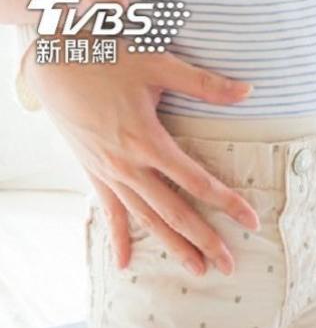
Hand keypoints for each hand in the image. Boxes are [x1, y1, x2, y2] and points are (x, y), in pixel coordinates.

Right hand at [24, 36, 258, 275]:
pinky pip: (109, 212)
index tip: (252, 222)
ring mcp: (109, 172)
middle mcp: (128, 165)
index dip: (227, 203)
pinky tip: (124, 264)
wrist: (53, 61)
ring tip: (198, 269)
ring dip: (172, 245)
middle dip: (204, 240)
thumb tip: (249, 91)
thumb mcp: (158, 65)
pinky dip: (118, 238)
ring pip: (146, 218)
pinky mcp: (94, 173)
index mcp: (148, 141)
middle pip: (174, 212)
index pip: (197, 182)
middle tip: (229, 265)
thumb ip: (204, 84)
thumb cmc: (108, 58)